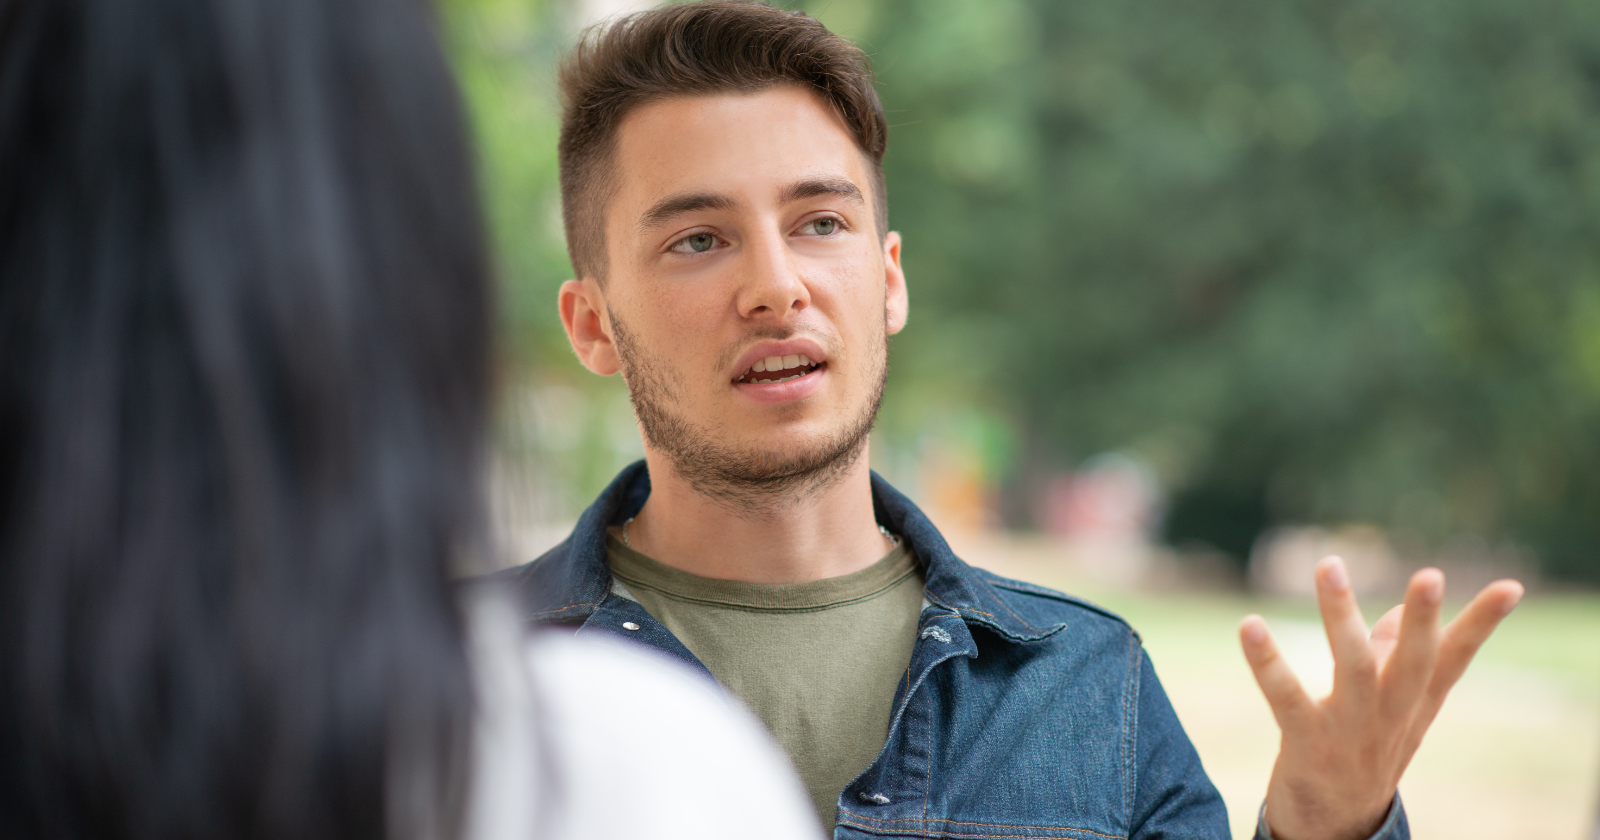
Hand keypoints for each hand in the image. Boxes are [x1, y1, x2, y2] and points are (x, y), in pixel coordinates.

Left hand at [1238, 556, 1523, 839]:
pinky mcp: (1306, 742)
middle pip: (1414, 663)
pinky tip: (1250, 625)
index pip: (1455, 657)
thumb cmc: (1365, 751)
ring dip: (1341, 615)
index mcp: (1415, 701)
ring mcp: (1351, 729)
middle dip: (1423, 620)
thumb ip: (1395, 659)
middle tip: (1431, 576)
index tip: (1511, 586)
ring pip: (1352, 666)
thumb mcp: (1391, 710)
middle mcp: (1391, 714)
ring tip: (1331, 566)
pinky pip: (1286, 698)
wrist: (1336, 827)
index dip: (1483, 623)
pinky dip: (1267, 662)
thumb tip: (1397, 613)